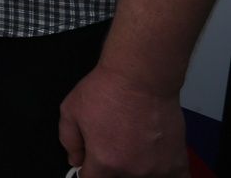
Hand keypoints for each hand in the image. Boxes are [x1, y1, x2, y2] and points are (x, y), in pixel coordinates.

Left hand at [58, 65, 187, 176]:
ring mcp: (157, 169)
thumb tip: (75, 160)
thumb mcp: (70, 110)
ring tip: (134, 147)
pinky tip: (156, 164)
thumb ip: (69, 141)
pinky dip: (164, 175)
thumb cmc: (108, 89)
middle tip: (113, 145)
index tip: (90, 164)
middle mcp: (132, 170)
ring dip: (136, 168)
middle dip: (111, 166)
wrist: (140, 77)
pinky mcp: (177, 162)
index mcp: (104, 161)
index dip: (88, 170)